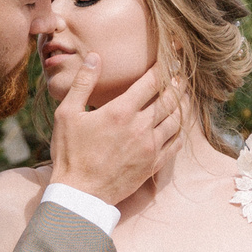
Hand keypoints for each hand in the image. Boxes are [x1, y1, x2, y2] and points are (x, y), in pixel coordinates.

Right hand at [48, 57, 183, 204]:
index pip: (151, 82)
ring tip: (184, 96)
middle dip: (177, 84)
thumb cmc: (70, 153)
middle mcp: (140, 127)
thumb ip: (83, 83)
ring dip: (182, 105)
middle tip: (181, 75)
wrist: (80, 194)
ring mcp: (150, 147)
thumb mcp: (67, 114)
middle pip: (169, 99)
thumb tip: (96, 57)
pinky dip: (180, 131)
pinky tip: (178, 126)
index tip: (169, 58)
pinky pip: (175, 144)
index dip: (163, 66)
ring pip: (176, 120)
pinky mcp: (153, 165)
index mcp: (121, 111)